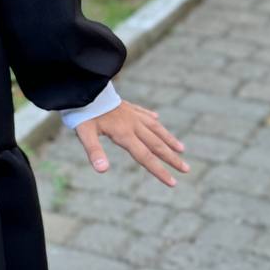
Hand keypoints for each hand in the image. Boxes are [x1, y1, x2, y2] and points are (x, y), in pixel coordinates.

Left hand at [73, 100, 188, 186]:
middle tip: (186, 169)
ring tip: (181, 148)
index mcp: (124, 133)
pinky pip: (143, 113)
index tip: (173, 182)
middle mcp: (132, 124)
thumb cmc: (83, 112)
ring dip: (168, 139)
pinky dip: (151, 118)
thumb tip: (102, 170)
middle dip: (172, 158)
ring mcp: (131, 113)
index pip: (146, 157)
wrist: (84, 87)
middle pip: (156, 144)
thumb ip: (94, 151)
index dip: (159, 171)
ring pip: (154, 128)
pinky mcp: (126, 105)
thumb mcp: (84, 133)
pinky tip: (156, 118)